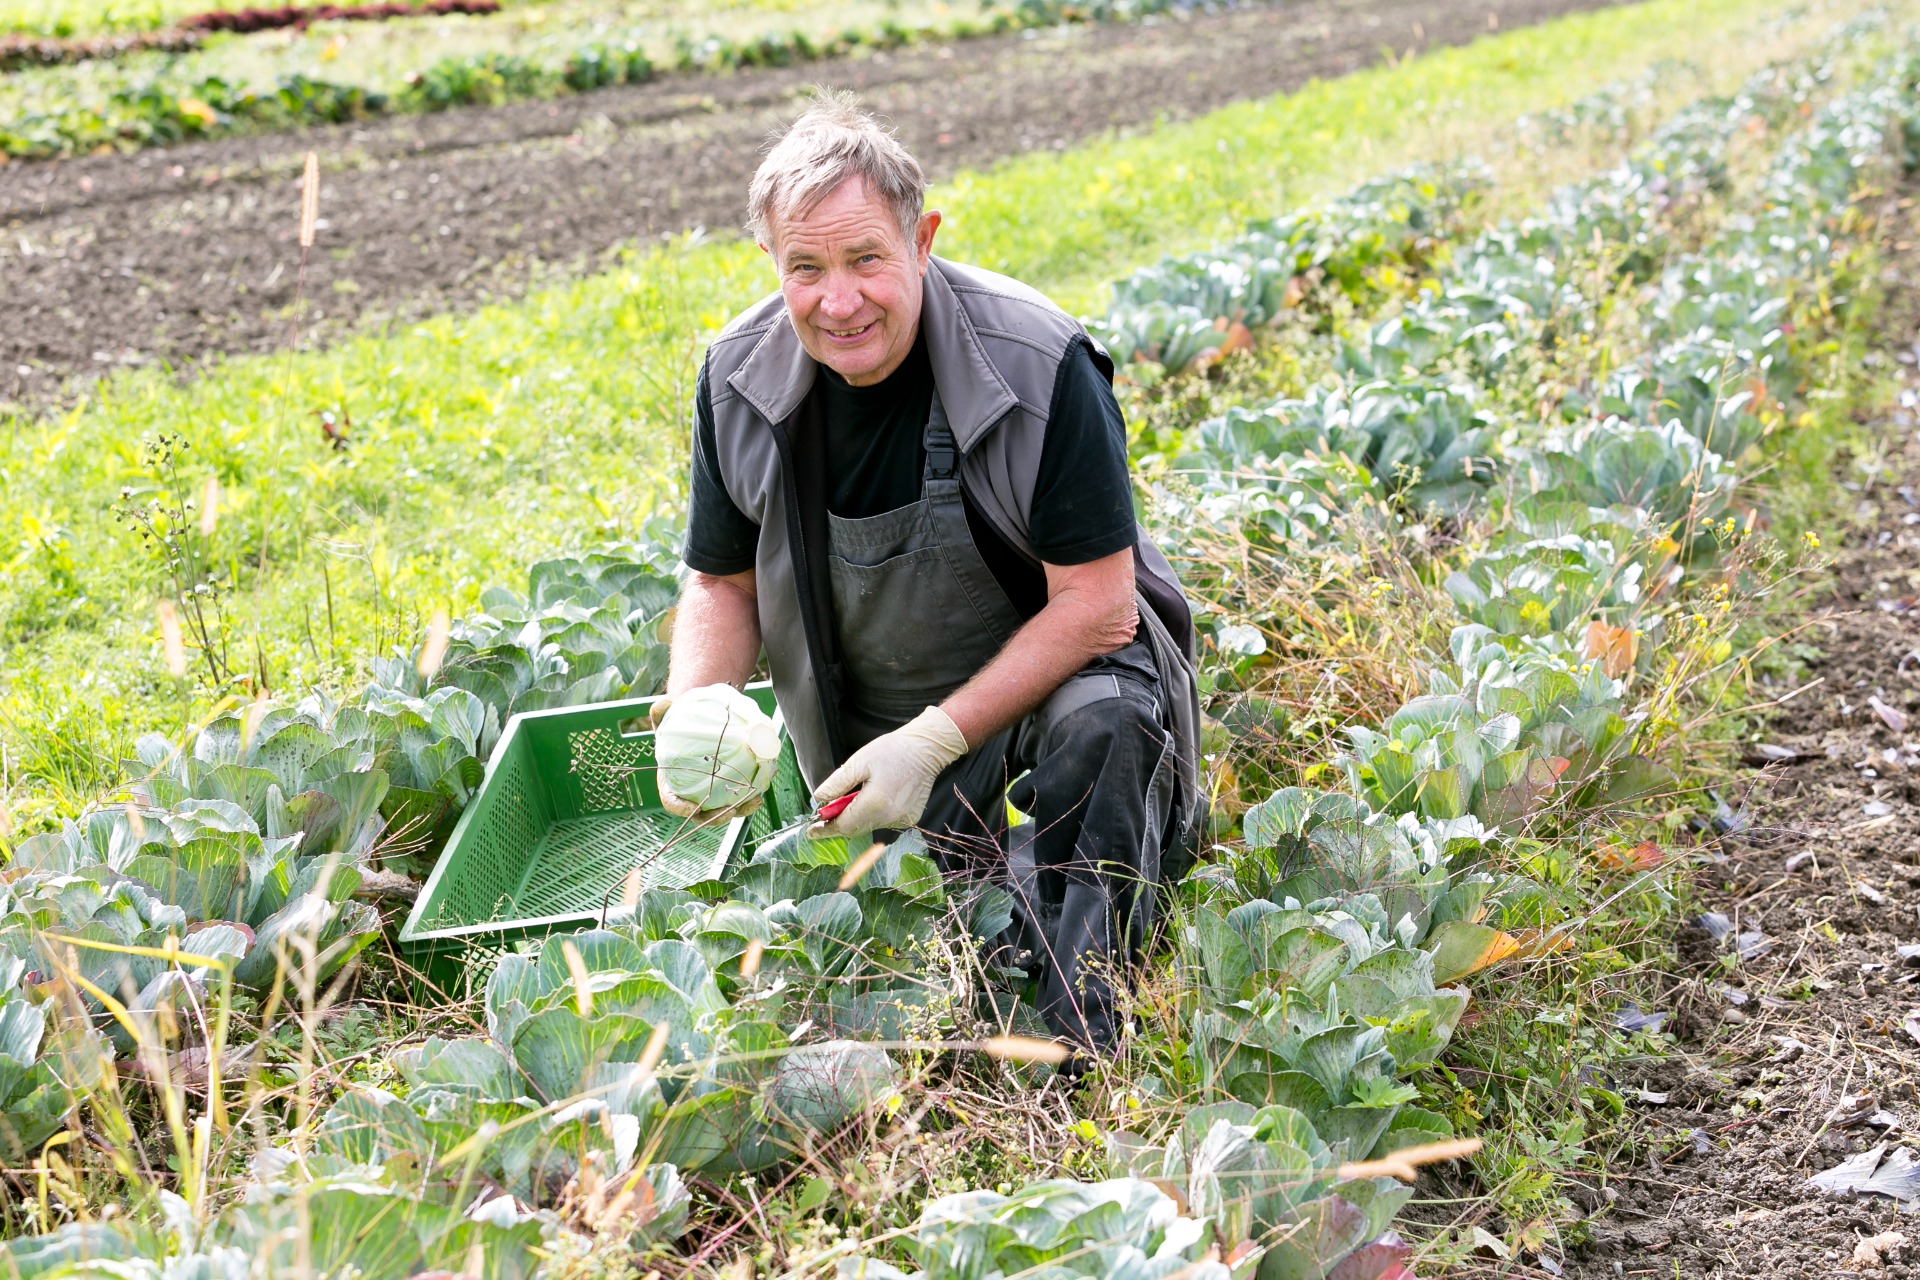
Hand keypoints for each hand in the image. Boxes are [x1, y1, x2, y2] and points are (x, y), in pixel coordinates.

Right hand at [651, 694, 765, 825]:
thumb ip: (660, 713)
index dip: (682, 809)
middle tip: (731, 810)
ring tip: (756, 800)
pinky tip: (768, 777)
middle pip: (703, 814)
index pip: (674, 803)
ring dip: (742, 808)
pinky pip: (741, 793)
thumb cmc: (677, 727)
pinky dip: (754, 789)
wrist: (697, 726)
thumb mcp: (666, 720)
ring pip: (726, 808)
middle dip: (718, 816)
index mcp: (672, 785)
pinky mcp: (729, 787)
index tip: (694, 809)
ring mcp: (712, 794)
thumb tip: (662, 703)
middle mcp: (692, 794)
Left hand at [810, 707, 969, 836]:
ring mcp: (902, 820)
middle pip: (855, 829)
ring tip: (856, 795)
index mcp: (874, 804)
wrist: (926, 750)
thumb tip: (819, 800)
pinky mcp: (909, 819)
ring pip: (869, 826)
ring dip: (857, 817)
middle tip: (826, 813)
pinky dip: (873, 815)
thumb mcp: (858, 762)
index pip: (844, 825)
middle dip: (839, 823)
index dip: (826, 829)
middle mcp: (889, 818)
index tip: (811, 831)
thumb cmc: (892, 751)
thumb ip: (837, 784)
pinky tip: (876, 797)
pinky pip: (884, 822)